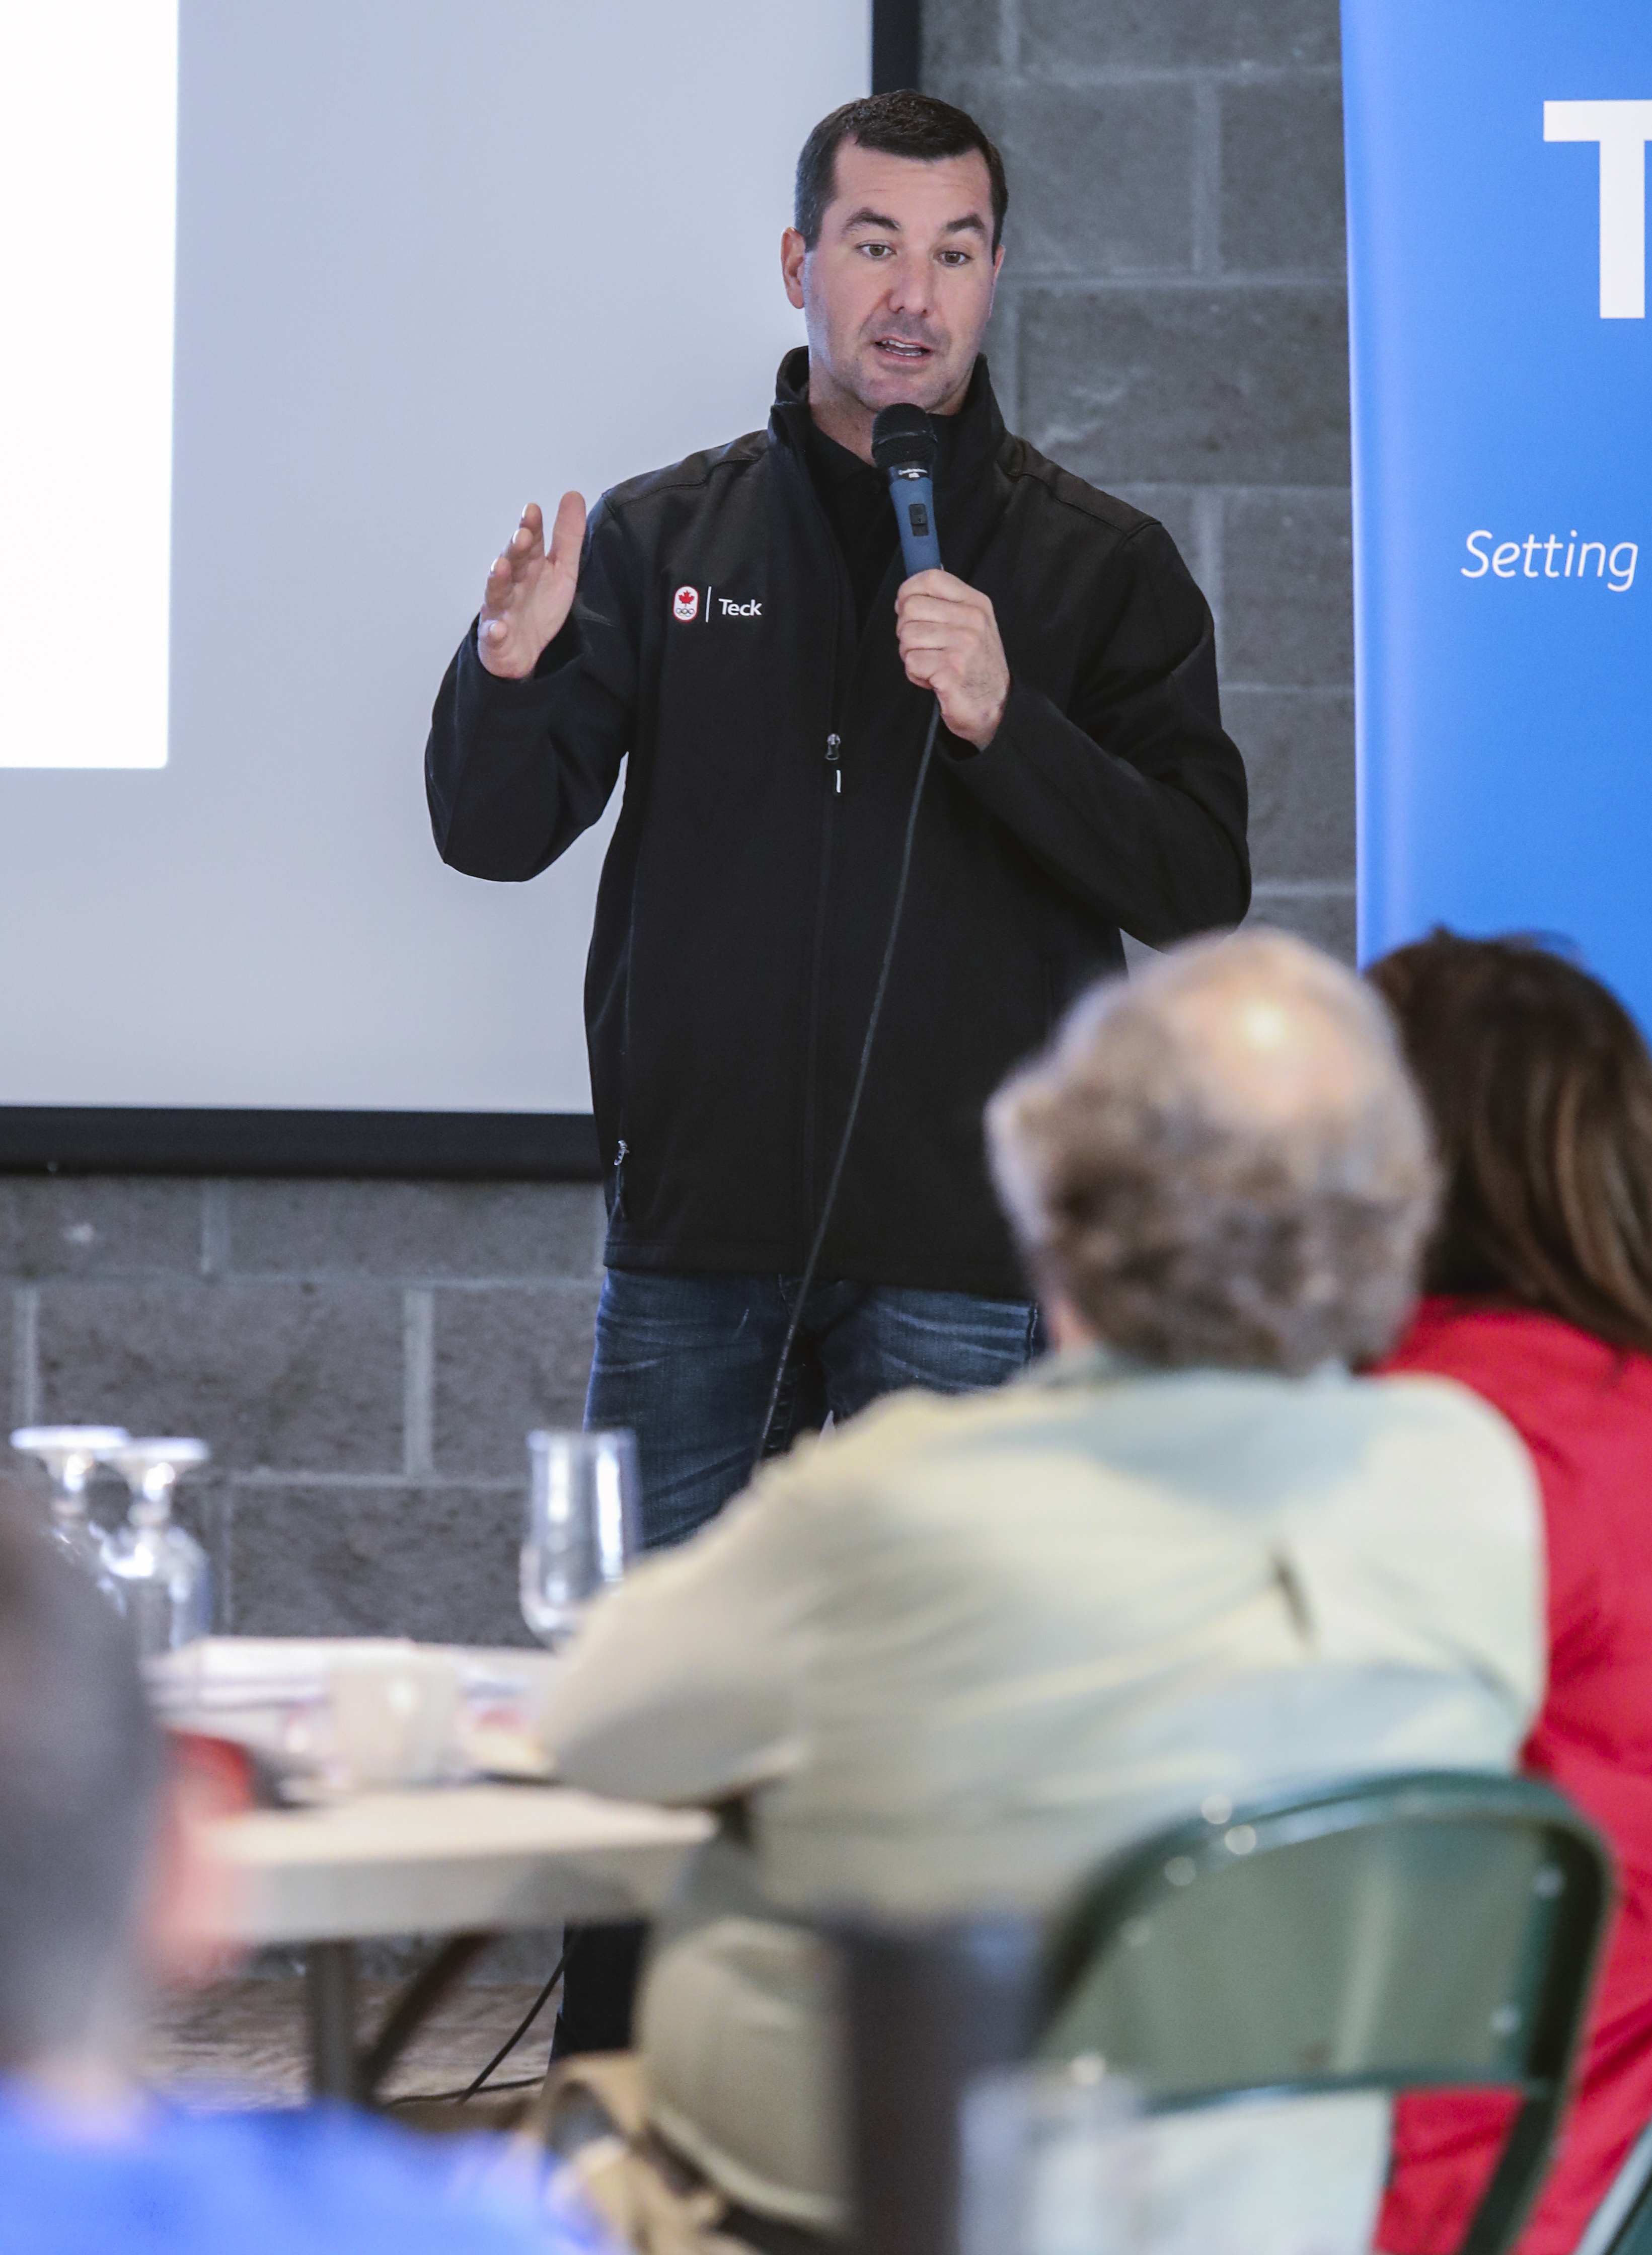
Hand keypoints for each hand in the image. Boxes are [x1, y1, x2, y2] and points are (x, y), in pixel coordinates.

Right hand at [477, 492, 586, 678]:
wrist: (522, 651)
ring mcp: (500, 609)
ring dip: (497, 580)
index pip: (531, 543)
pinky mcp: (495, 638)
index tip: (533, 511)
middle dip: (516, 549)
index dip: (532, 527)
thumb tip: (573, 495)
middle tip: (523, 536)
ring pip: (496, 592)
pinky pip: (493, 635)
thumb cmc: (538, 606)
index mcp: (530, 567)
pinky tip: (498, 628)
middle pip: (513, 563)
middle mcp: (512, 583)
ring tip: (500, 567)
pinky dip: (494, 632)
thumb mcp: (562, 570)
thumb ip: (568, 536)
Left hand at [894, 570, 1009, 747]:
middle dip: (906, 630)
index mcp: (975, 603)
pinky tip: (933, 679)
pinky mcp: (951, 670)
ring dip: (911, 655)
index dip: (907, 592)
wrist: (995, 707)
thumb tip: (912, 589)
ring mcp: (963, 645)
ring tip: (931, 664)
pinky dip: (916, 675)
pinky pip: (911, 663)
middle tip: (923, 646)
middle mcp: (972, 620)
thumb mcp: (971, 625)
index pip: (930, 578)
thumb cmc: (976, 667)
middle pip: (911, 607)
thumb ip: (945, 604)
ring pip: (907, 636)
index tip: (906, 608)